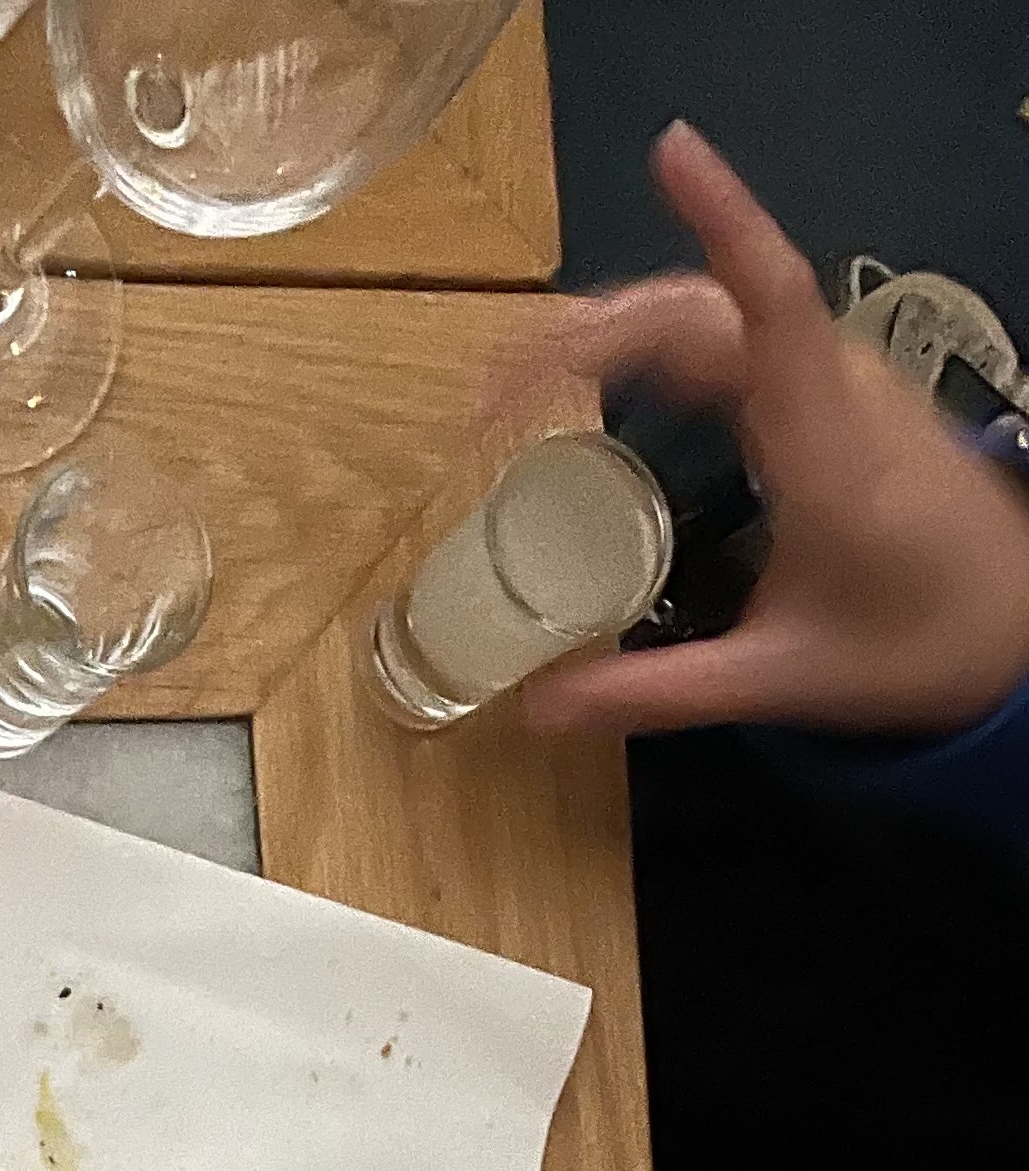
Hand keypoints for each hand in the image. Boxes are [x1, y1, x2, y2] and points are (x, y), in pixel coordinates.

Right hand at [513, 122, 1028, 742]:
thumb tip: (538, 710)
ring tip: (532, 376)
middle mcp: (835, 393)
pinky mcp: (839, 396)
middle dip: (597, 326)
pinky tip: (614, 386)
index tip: (670, 155)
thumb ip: (659, 693)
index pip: (769, 302)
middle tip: (499, 379)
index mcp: (826, 448)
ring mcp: (842, 385)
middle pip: (708, 311)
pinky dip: (663, 346)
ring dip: (623, 330)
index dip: (723, 218)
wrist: (1015, 630)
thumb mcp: (780, 681)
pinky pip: (742, 338)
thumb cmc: (913, 646)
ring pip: (722, 317)